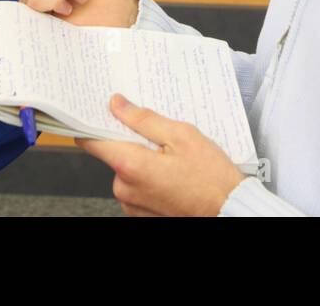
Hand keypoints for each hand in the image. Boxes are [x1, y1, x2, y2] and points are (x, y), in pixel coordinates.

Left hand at [78, 94, 245, 215]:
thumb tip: (116, 105)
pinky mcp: (141, 214)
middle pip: (114, 153)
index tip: (97, 110)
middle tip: (159, 135)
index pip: (91, 140)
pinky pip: (136, 188)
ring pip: (127, 170)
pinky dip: (149, 178)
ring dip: (143, 161)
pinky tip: (172, 175)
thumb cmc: (211, 178)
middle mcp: (124, 188)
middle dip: (132, 141)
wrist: (228, 211)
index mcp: (130, 166)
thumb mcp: (181, 135)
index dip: (92, 122)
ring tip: (173, 159)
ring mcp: (131, 205)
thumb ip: (143, 119)